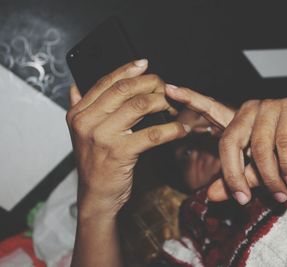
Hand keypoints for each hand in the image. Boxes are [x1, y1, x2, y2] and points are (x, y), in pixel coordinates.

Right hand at [66, 59, 188, 218]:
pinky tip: (180, 129)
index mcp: (78, 113)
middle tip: (165, 87)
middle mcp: (87, 121)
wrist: (95, 197)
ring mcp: (103, 136)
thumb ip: (79, 108)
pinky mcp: (120, 152)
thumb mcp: (80, 134)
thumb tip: (76, 85)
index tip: (144, 64)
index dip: (127, 70)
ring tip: (174, 107)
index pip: (105, 82)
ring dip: (162, 103)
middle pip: (124, 90)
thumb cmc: (94, 165)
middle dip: (150, 84)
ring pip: (139, 106)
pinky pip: (153, 134)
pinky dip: (171, 129)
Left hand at [167, 88, 286, 204]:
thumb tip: (211, 195)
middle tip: (241, 199)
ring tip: (280, 192)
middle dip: (234, 174)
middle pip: (229, 142)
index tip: (168, 89)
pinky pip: (282, 142)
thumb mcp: (260, 170)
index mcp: (239, 121)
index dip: (189, 99)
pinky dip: (286, 166)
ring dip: (269, 176)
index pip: (210, 109)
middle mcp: (249, 110)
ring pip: (259, 147)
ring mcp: (269, 106)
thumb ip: (237, 179)